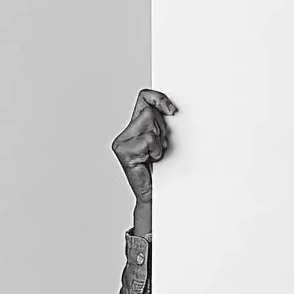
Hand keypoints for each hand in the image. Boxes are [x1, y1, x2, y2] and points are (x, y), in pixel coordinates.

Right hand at [111, 89, 177, 204]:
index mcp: (135, 127)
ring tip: (154, 154)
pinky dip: (155, 150)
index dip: (158, 98)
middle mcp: (126, 133)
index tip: (171, 110)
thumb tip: (170, 110)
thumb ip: (162, 123)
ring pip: (149, 122)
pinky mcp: (123, 151)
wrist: (153, 195)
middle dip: (161, 127)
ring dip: (158, 140)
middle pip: (149, 111)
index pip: (144, 98)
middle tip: (160, 146)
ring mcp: (122, 143)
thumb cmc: (159, 171)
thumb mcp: (164, 140)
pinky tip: (150, 160)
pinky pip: (148, 139)